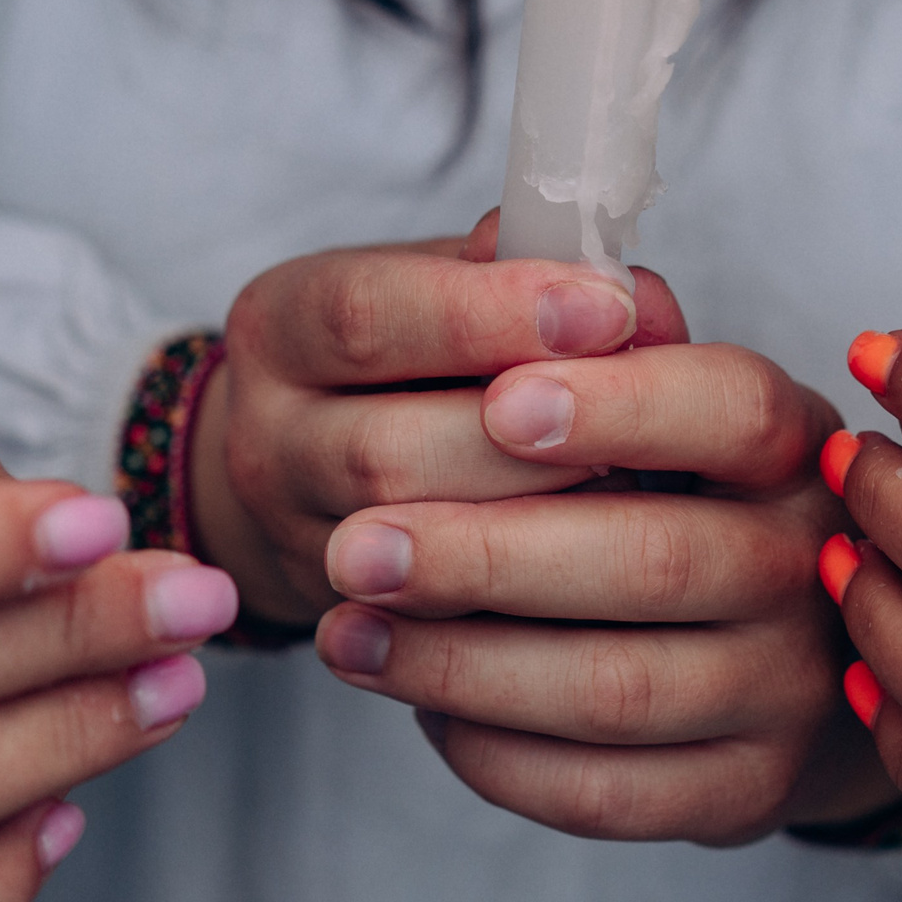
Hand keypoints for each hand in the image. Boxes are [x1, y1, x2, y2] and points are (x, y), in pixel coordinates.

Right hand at [188, 212, 685, 624]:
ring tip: (629, 489)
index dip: (489, 315)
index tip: (605, 309)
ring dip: (535, 523)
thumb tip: (636, 297)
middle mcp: (265, 440)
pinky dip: (528, 600)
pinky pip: (440, 628)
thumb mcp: (444, 281)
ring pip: (410, 555)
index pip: (367, 317)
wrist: (307, 465)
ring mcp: (298, 544)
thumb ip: (530, 272)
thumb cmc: (407, 350)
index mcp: (282, 325)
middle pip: (385, 455)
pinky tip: (600, 571)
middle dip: (525, 445)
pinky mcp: (347, 626)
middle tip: (635, 429)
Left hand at [296, 221, 893, 843]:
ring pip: (614, 690)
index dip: (620, 405)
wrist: (766, 642)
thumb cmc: (656, 483)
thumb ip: (567, 320)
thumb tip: (510, 253)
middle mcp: (812, 560)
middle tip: (353, 549)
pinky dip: (495, 754)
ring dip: (459, 664)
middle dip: (486, 555)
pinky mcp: (744, 793)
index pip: (729, 407)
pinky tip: (417, 705)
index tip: (501, 403)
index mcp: (791, 435)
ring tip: (342, 633)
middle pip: (654, 559)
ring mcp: (789, 688)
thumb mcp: (627, 384)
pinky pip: (604, 792)